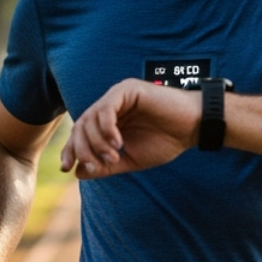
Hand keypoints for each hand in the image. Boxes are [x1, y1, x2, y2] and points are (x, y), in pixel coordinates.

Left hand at [61, 78, 197, 178]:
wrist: (193, 128)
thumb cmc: (166, 141)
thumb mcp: (131, 159)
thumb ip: (105, 165)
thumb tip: (78, 172)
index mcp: (110, 119)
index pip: (80, 133)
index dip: (71, 150)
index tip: (67, 168)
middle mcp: (110, 104)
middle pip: (81, 125)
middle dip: (83, 148)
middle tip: (97, 165)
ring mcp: (118, 95)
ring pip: (90, 118)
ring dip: (97, 142)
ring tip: (114, 156)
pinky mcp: (128, 90)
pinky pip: (106, 109)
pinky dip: (107, 129)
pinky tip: (118, 144)